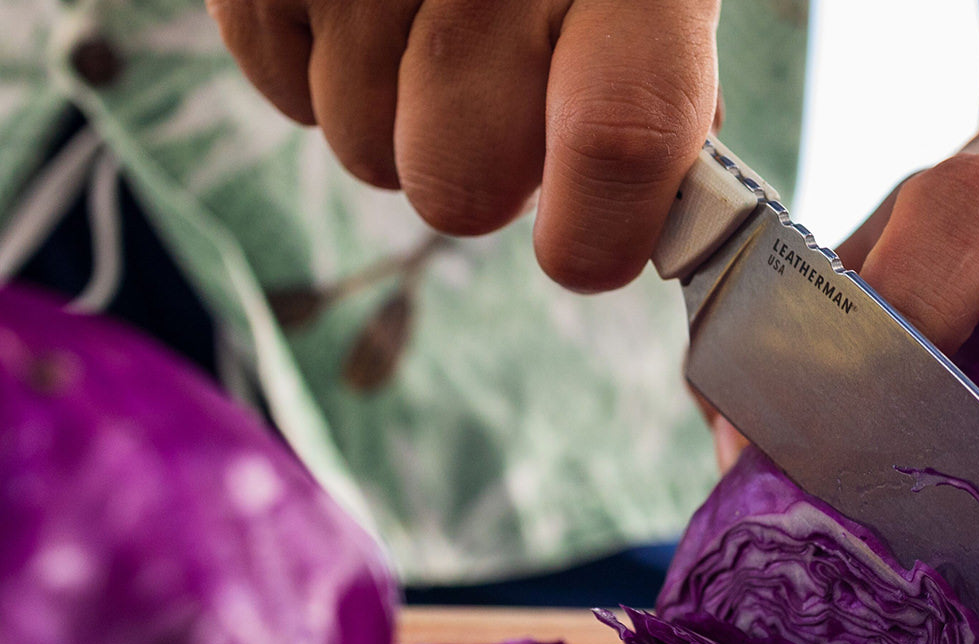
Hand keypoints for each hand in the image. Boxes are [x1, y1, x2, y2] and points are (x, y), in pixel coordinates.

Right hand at [207, 0, 720, 290]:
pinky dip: (326, 76)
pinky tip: (371, 10)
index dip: (597, 230)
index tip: (584, 251)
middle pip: (460, 175)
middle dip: (484, 172)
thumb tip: (637, 216)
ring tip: (434, 29)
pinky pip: (288, 98)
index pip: (618, 133)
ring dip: (402, 120)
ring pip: (365, 149)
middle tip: (505, 100)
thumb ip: (657, 88)